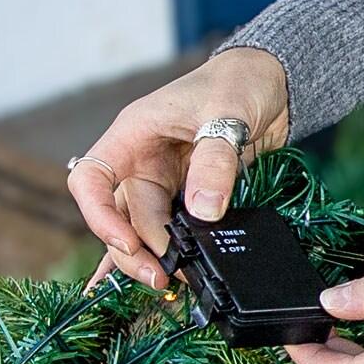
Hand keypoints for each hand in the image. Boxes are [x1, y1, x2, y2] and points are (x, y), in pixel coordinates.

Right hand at [67, 47, 290, 288]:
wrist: (272, 84)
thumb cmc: (239, 83)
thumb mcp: (227, 114)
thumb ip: (214, 162)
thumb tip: (203, 210)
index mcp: (133, 135)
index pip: (90, 179)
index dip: (99, 215)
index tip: (128, 242)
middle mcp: (141, 161)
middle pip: (121, 216)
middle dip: (138, 250)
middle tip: (164, 278)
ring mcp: (166, 180)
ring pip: (146, 227)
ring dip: (158, 255)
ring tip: (180, 280)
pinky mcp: (191, 194)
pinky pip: (175, 227)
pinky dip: (177, 250)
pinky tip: (177, 276)